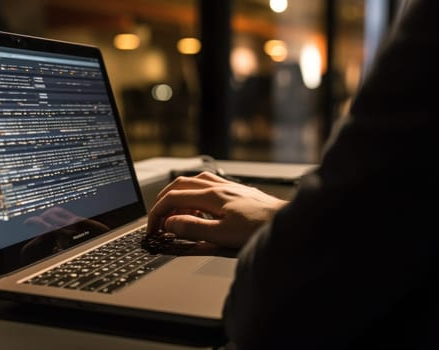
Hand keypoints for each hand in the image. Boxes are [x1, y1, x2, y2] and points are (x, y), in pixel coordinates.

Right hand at [147, 171, 287, 248]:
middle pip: (179, 185)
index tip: (152, 227)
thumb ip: (194, 228)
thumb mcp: (222, 235)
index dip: (157, 212)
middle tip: (157, 219)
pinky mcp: (235, 190)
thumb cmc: (259, 228)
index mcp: (211, 196)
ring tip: (174, 212)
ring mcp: (227, 186)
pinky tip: (198, 206)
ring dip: (177, 195)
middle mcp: (217, 186)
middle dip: (163, 201)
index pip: (174, 198)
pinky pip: (206, 184)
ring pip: (193, 181)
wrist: (285, 221)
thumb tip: (171, 224)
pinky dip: (193, 193)